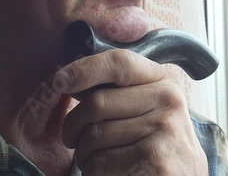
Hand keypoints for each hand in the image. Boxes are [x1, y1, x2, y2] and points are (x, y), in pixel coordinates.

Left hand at [54, 49, 208, 175]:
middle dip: (73, 125)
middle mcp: (168, 101)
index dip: (84, 69)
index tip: (59, 82)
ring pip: (93, 137)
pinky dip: (94, 172)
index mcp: (163, 81)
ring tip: (98, 160)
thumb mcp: (146, 108)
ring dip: (83, 154)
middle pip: (96, 103)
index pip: (119, 63)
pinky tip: (111, 173)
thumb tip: (68, 80)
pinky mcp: (156, 161)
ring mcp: (164, 131)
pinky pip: (100, 163)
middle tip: (73, 138)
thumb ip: (117, 91)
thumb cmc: (155, 142)